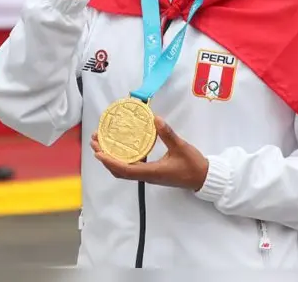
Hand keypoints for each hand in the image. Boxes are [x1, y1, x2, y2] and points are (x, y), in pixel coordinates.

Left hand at [92, 116, 208, 190]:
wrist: (202, 178)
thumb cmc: (192, 165)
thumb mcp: (181, 147)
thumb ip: (167, 134)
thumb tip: (155, 119)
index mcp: (151, 172)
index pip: (125, 169)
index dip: (110, 161)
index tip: (98, 152)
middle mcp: (146, 176)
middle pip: (119, 171)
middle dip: (105, 158)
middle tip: (96, 142)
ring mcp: (148, 176)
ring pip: (124, 170)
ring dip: (111, 158)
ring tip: (103, 143)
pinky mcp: (151, 173)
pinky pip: (131, 168)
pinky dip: (121, 159)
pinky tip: (120, 148)